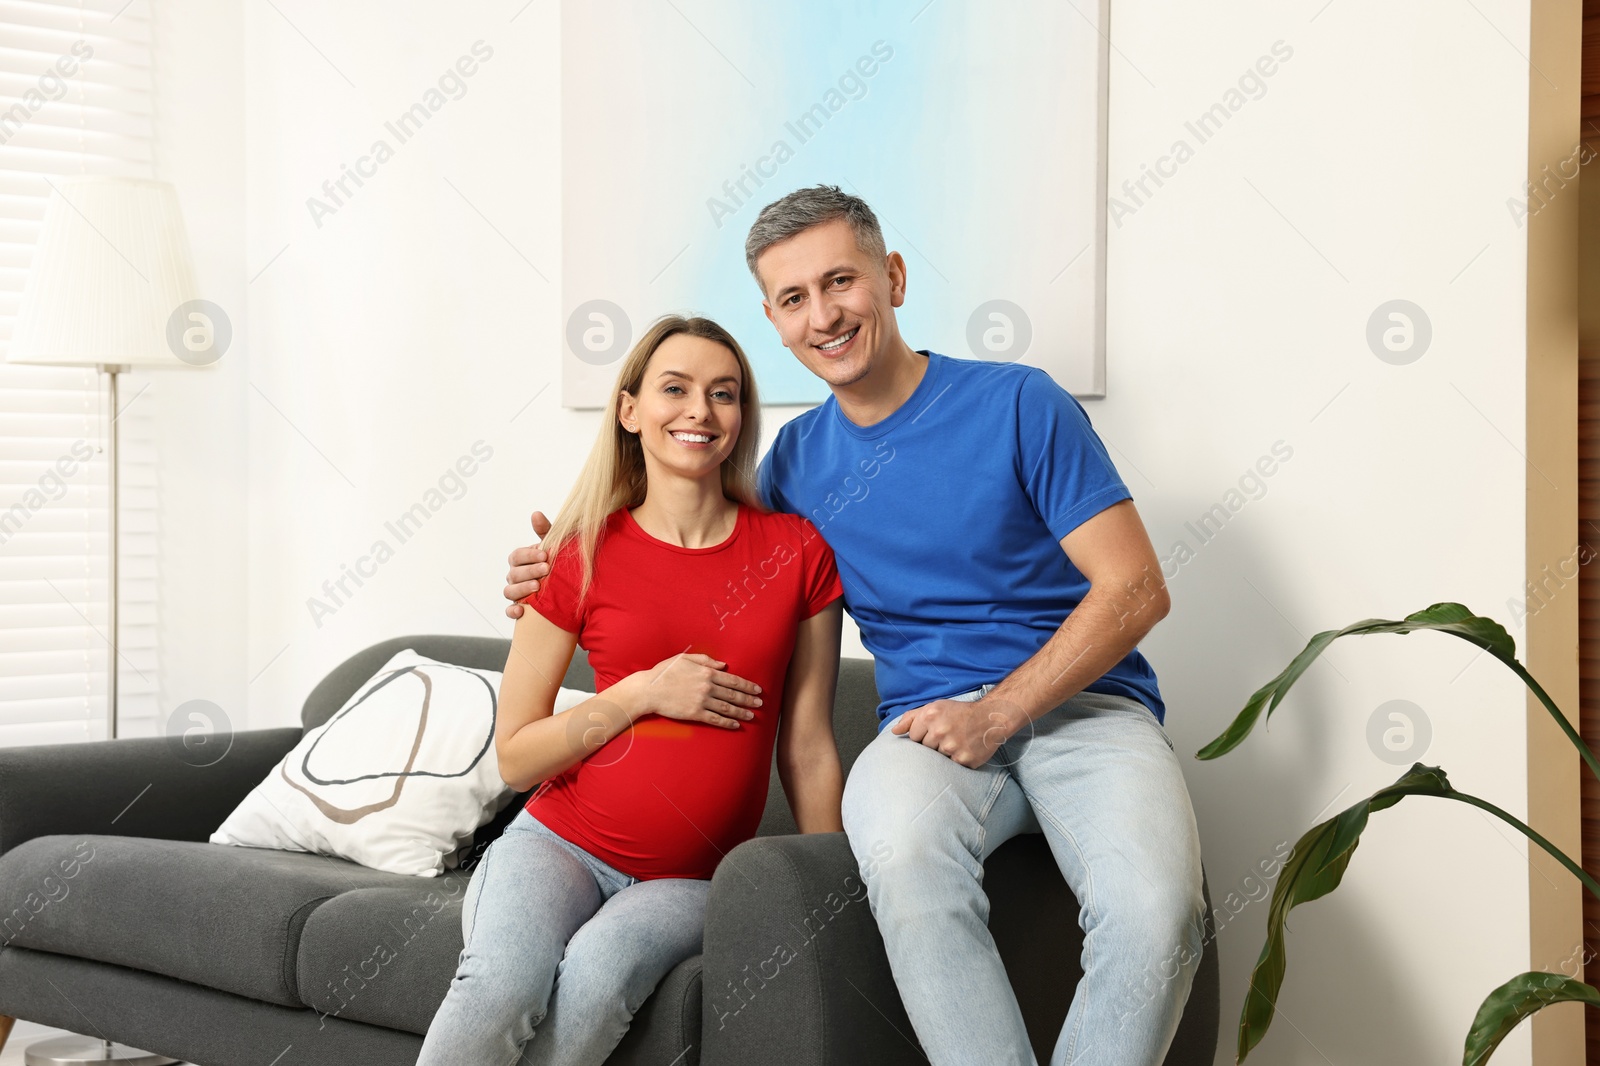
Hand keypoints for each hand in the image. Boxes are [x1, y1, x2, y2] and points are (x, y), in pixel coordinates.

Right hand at [504, 510, 552, 618]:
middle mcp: (514, 576)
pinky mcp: (519, 608)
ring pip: (509, 591)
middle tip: (546, 570)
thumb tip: (535, 513)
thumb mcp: (553, 547)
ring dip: (522, 589)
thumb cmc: (556, 563)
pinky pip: (509, 611)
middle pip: (513, 573)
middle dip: (529, 571)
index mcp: (520, 560)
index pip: (517, 556)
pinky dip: (512, 611)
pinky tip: (522, 610)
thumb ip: (545, 531)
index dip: (529, 555)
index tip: (545, 554)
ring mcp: (516, 592)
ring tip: (537, 587)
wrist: (567, 588)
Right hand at [632, 653, 763, 729]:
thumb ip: (705, 660)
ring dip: (742, 712)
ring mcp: (701, 701)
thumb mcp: (684, 658)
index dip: (747, 686)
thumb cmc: (664, 672)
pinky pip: (715, 719)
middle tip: (759, 703)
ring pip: (727, 708)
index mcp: (706, 672)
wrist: (649, 689)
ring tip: (752, 716)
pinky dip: (727, 723)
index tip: (757, 690)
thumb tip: (724, 665)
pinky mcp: (695, 714)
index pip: (733, 680)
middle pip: (733, 695)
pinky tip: (736, 725)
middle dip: (748, 699)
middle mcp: (707, 687)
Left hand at [890, 698, 1020, 767]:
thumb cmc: (960, 713)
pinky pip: (951, 766)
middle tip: (949, 735)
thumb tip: (894, 732)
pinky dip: (957, 760)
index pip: (913, 737)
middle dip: (934, 744)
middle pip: (924, 748)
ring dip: (945, 752)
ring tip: (957, 741)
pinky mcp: (963, 760)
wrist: (990, 718)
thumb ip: (911, 718)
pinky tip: (964, 749)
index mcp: (929, 715)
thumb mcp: (935, 707)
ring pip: (937, 758)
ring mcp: (952, 747)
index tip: (936, 730)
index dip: (923, 734)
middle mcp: (939, 731)